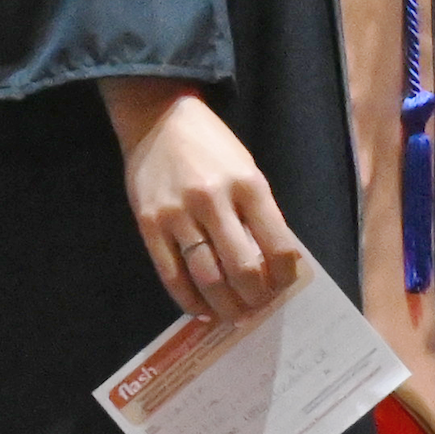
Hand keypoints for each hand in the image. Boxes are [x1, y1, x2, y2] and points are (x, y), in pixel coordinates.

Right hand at [107, 76, 307, 322]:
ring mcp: (178, 214)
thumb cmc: (212, 147)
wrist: (158, 118)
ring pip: (207, 278)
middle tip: (256, 308)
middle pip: (242, 269)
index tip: (282, 287)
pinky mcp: (149, 225)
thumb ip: (260, 213)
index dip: (285, 277)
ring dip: (224, 306)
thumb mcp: (247, 170)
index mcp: (248, 185)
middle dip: (255, 299)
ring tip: (233, 315)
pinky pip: (171, 276)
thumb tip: (277, 264)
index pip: (278, 246)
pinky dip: (189, 301)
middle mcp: (214, 200)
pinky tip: (202, 309)